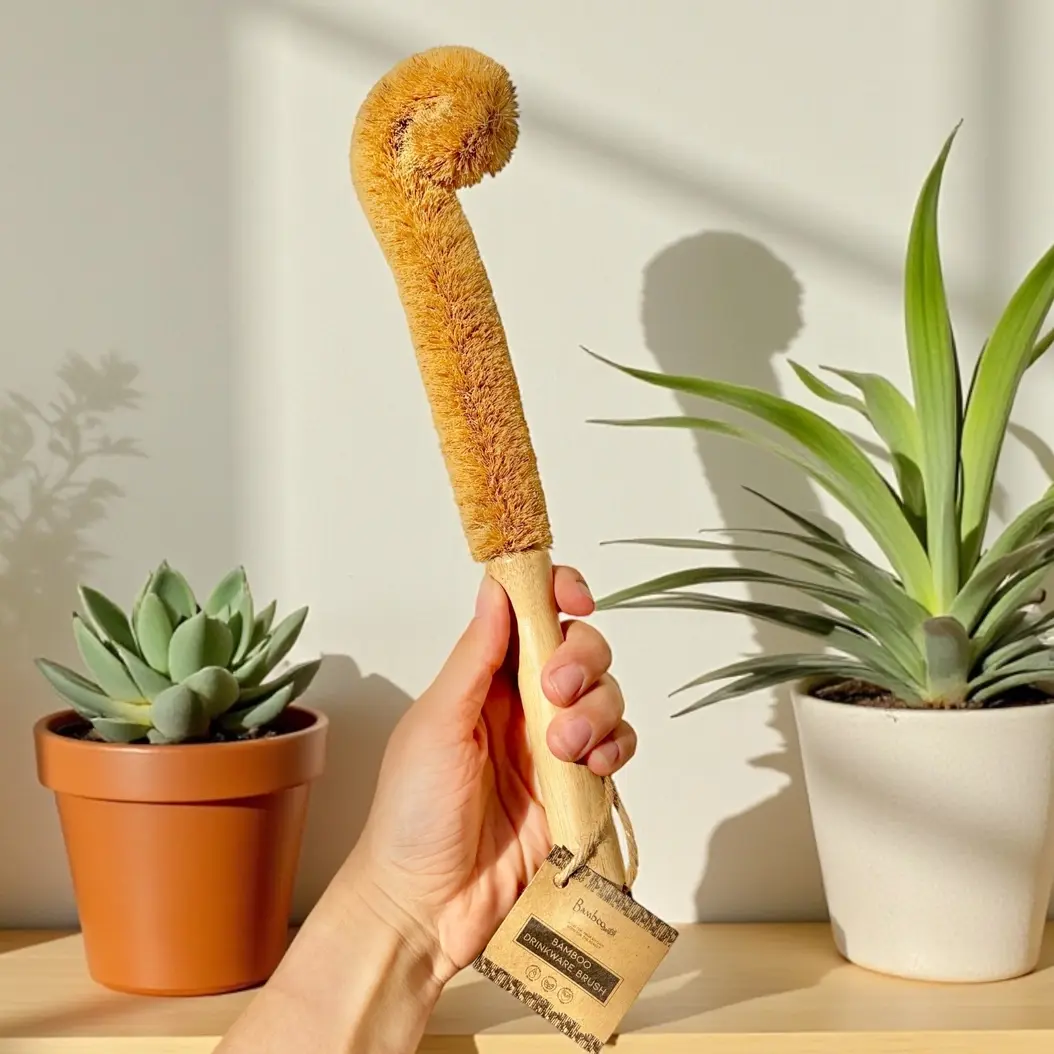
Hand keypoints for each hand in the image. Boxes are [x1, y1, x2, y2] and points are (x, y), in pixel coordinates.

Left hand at [341, 565, 635, 982]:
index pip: (528, 615)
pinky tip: (594, 765)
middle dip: (581, 658)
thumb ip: (476, 656)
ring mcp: (553, 747)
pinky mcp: (577, 789)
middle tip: (556, 691)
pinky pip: (616, 748)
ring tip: (566, 747)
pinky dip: (616, 746)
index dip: (556, 593)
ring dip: (597, 707)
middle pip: (578, 649)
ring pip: (604, 695)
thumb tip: (498, 586)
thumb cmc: (413, 812)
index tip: (575, 598)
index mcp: (482, 679)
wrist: (426, 906)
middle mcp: (522, 705)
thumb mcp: (438, 722)